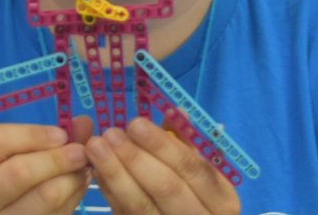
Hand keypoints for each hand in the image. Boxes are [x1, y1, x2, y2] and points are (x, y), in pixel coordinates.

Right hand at [0, 122, 90, 214]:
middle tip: (81, 152)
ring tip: (84, 170)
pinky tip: (76, 187)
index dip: (32, 134)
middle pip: (20, 171)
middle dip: (57, 158)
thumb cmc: (0, 185)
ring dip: (72, 179)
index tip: (60, 134)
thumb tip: (83, 122)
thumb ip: (43, 139)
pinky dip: (74, 198)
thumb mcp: (8, 160)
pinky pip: (57, 214)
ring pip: (45, 197)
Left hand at [88, 116, 240, 214]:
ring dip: (115, 173)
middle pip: (167, 188)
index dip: (163, 145)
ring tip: (95, 146)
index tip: (135, 123)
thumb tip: (176, 112)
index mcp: (222, 200)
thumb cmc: (197, 193)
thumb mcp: (202, 173)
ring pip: (141, 206)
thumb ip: (187, 144)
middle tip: (111, 133)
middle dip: (136, 158)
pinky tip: (96, 168)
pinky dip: (109, 190)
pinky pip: (124, 213)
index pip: (193, 169)